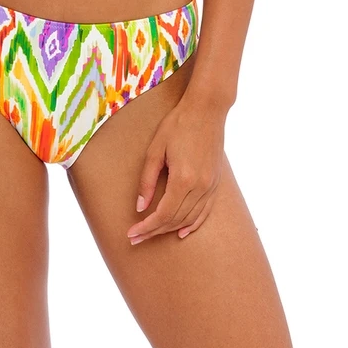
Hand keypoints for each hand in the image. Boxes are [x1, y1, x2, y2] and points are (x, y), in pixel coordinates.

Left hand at [126, 96, 225, 244]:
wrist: (206, 109)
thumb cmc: (178, 124)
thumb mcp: (155, 149)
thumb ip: (147, 180)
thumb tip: (141, 207)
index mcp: (183, 179)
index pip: (163, 214)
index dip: (147, 227)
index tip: (132, 234)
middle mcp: (200, 187)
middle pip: (176, 220)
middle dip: (154, 231)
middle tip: (136, 237)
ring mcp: (210, 186)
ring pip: (190, 218)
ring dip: (170, 229)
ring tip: (153, 234)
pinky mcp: (216, 182)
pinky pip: (205, 211)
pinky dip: (193, 224)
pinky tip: (182, 232)